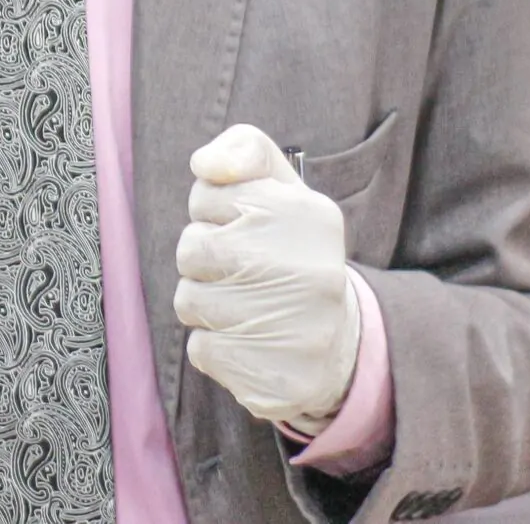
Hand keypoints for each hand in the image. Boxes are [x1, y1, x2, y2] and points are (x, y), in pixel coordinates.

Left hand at [175, 123, 360, 435]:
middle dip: (201, 260)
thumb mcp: (281, 189)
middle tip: (240, 271)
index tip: (244, 226)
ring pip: (189, 301)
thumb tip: (205, 164)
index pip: (206, 194)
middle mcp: (310, 269)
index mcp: (308, 213)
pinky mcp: (277, 377)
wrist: (340, 342)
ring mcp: (298, 328)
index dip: (212, 212)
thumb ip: (244, 152)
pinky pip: (201, 350)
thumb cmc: (292, 252)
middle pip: (191, 248)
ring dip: (205, 304)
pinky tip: (251, 343)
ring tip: (247, 307)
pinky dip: (215, 346)